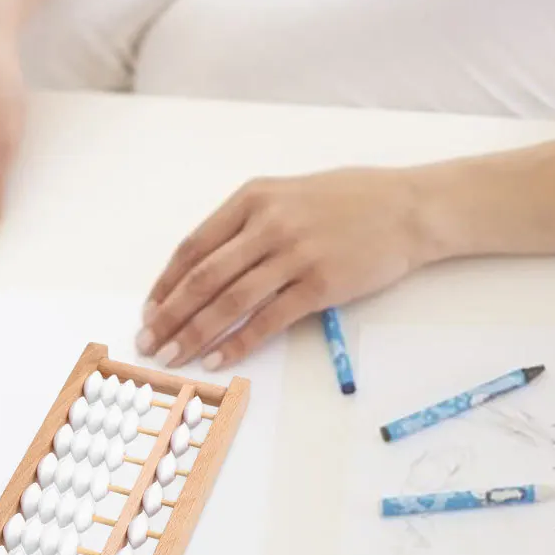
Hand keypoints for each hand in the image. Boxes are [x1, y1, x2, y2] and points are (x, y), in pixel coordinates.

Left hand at [137, 169, 442, 370]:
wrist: (407, 208)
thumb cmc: (348, 200)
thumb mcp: (287, 195)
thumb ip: (247, 224)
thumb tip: (203, 268)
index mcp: (253, 197)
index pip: (194, 246)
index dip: (166, 283)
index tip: (150, 309)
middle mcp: (268, 223)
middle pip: (204, 277)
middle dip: (170, 315)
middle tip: (148, 342)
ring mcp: (295, 254)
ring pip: (230, 301)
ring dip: (196, 333)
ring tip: (173, 356)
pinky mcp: (320, 284)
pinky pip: (268, 319)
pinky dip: (239, 343)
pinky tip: (218, 359)